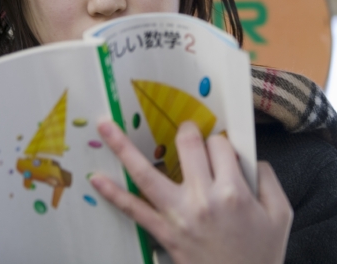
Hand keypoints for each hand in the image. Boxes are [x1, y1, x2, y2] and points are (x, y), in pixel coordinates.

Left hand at [90, 120, 292, 263]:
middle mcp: (202, 198)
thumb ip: (269, 179)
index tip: (222, 153)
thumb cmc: (262, 255)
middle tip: (186, 131)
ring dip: (123, 147)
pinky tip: (97, 179)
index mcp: (233, 191)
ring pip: (146, 172)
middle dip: (187, 131)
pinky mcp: (163, 232)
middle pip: (188, 146)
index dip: (221, 145)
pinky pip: (134, 210)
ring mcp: (178, 215)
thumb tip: (251, 158)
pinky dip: (114, 194)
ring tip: (104, 126)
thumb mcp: (280, 216)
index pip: (220, 146)